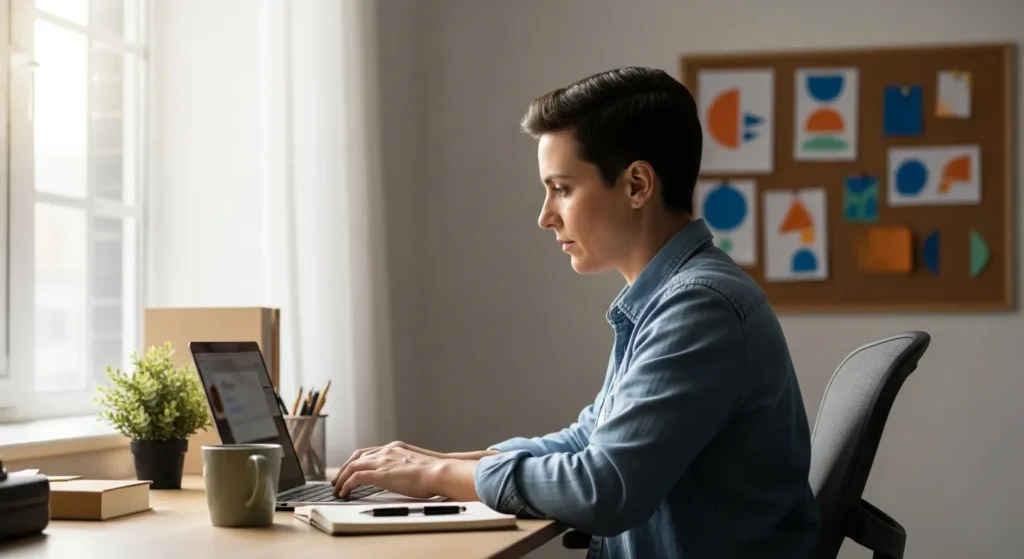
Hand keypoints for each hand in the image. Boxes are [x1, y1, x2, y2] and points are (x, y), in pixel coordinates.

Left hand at [333, 441, 496, 486]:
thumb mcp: (416, 465)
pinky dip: (347, 485)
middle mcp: (387, 451)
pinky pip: (355, 478)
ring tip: (338, 489)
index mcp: (395, 448)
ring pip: (353, 466)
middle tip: (338, 480)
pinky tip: (344, 493)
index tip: (351, 469)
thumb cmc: (434, 473)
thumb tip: (402, 478)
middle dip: (345, 468)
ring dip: (342, 478)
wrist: (439, 471)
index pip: (369, 452)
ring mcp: (382, 461)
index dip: (356, 461)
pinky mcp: (380, 473)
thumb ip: (405, 468)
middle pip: (357, 457)